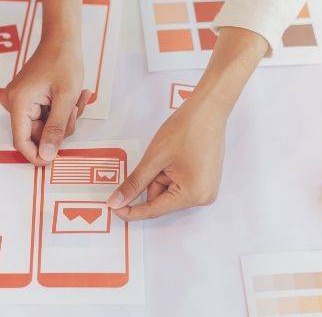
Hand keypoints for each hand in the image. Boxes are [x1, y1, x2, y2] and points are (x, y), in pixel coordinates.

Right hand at [1, 0, 88, 164]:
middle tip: (75, 109)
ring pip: (44, 126)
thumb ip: (56, 129)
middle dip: (60, 127)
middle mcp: (13, 103)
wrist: (62, 38)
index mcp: (18, 103)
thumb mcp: (65, 98)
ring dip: (64, 118)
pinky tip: (74, 96)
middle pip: (36, 134)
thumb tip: (46, 156)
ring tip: (78, 97)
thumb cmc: (64, 61)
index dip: (38, 155)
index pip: (22, 142)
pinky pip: (45, 116)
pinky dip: (61, 111)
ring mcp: (19, 101)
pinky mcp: (28, 99)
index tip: (56, 159)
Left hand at [107, 92, 225, 220]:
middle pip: (162, 201)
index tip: (113, 207)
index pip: (154, 210)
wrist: (207, 111)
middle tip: (155, 160)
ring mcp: (206, 190)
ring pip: (168, 193)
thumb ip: (134, 184)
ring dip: (160, 177)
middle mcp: (202, 197)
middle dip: (151, 182)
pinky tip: (174, 158)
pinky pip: (178, 186)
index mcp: (192, 194)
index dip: (131, 210)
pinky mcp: (205, 182)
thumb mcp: (154, 158)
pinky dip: (169, 175)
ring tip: (169, 155)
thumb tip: (116, 202)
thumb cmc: (184, 129)